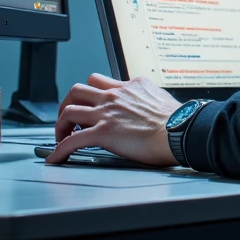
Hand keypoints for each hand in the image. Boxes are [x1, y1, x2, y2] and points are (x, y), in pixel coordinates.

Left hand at [48, 73, 180, 164]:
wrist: (182, 130)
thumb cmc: (179, 120)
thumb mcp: (160, 97)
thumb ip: (146, 98)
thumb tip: (148, 106)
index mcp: (130, 86)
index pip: (100, 81)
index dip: (91, 94)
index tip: (89, 106)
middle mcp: (115, 95)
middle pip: (78, 89)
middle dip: (68, 103)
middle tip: (68, 118)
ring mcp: (107, 113)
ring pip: (69, 110)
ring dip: (60, 125)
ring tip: (61, 137)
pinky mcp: (104, 132)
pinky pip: (72, 140)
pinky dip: (59, 150)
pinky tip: (56, 158)